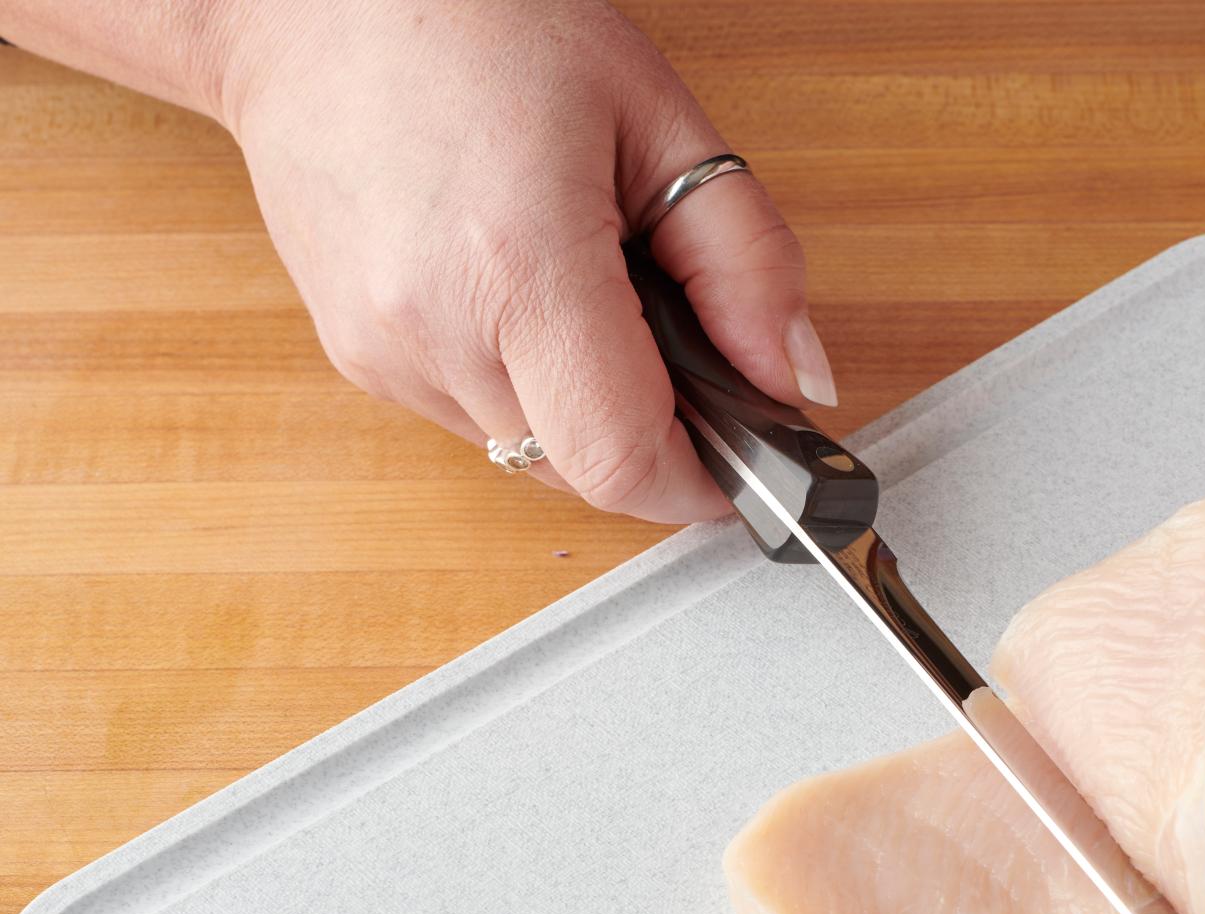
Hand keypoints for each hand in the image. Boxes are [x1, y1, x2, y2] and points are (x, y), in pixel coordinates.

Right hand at [213, 0, 834, 521]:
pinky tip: (519, 292)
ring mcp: (383, 354)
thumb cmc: (482, 27)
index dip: (703, 479)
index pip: (625, 462)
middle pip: (584, 472)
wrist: (315, 5)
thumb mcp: (660, 119)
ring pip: (530, 454)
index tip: (744, 453)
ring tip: (585, 290)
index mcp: (518, 267)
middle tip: (675, 343)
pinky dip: (525, 384)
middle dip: (651, 434)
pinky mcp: (357, 359)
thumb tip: (795, 379)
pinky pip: (477, 419)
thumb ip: (748, 263)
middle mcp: (435, 330)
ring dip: (584, 409)